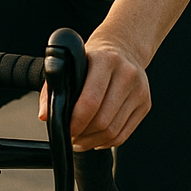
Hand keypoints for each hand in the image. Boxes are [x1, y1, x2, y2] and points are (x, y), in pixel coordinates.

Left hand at [37, 30, 150, 150]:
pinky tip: (96, 137)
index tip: (67, 128)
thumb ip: (53, 88)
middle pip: (103, 120)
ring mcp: (139, 90)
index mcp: (105, 60)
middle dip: (83, 134)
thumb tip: (45, 115)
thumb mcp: (72, 64)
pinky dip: (107, 142)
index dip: (76, 122)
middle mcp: (126, 74)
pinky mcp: (146, 103)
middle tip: (72, 135)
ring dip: (93, 141)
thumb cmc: (95, 58)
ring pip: (113, 131)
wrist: (124, 48)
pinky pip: (124, 134)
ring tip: (81, 138)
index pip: (90, 101)